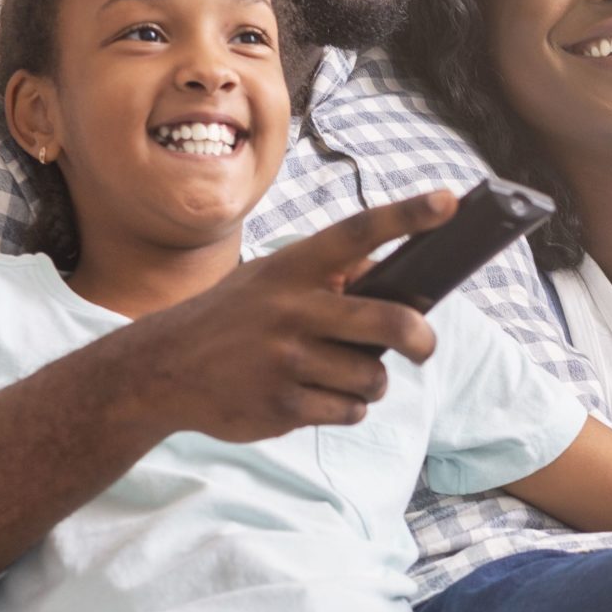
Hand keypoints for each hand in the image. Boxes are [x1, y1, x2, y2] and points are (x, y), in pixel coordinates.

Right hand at [126, 191, 455, 444]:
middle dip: (421, 339)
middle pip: (390, 322)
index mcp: (292, 268)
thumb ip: (327, 278)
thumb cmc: (234, 319)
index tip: (449, 202)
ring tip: (342, 375)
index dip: (408, 216)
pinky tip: (316, 397)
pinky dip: (346, 407)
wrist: (162, 369)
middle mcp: (291, 309)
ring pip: (373, 376)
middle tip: (424, 346)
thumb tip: (396, 281)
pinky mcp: (283, 404)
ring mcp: (286, 360)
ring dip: (370, 381)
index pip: (359, 232)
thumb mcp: (271, 280)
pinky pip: (349, 410)